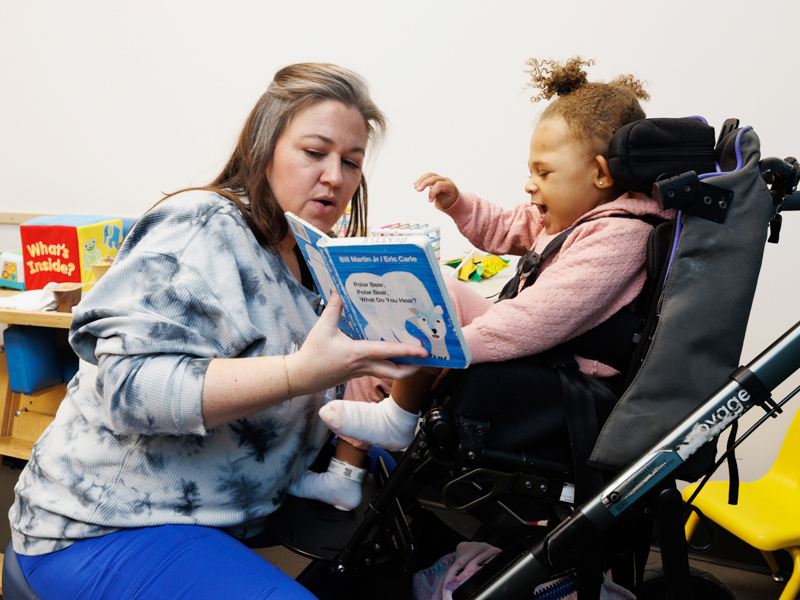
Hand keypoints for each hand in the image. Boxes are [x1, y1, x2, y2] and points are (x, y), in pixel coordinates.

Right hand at [291, 294, 427, 392]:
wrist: (302, 377)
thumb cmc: (313, 353)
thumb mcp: (323, 327)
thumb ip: (334, 307)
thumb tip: (340, 289)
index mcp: (358, 353)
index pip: (387, 352)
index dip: (407, 351)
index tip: (422, 350)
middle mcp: (363, 365)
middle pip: (395, 372)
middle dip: (413, 368)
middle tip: (425, 359)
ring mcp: (361, 372)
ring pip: (388, 374)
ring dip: (403, 368)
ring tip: (414, 359)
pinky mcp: (357, 374)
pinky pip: (378, 371)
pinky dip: (389, 366)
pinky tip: (392, 357)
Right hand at [414, 173, 459, 209]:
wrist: (453, 198)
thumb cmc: (449, 201)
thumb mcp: (445, 203)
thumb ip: (438, 198)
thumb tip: (431, 193)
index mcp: (450, 186)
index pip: (439, 185)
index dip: (432, 192)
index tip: (429, 201)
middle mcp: (446, 180)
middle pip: (434, 178)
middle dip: (424, 183)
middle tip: (417, 190)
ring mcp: (441, 178)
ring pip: (430, 175)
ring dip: (421, 180)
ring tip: (415, 187)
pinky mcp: (436, 178)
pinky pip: (428, 176)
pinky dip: (422, 179)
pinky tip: (416, 184)